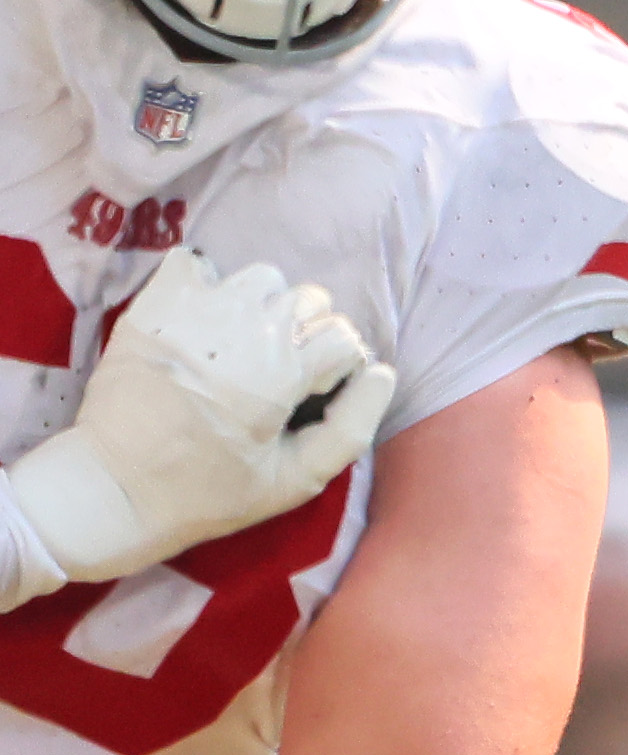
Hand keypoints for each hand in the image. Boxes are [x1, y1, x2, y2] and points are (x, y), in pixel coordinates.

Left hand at [7, 247, 394, 582]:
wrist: (118, 485)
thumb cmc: (214, 491)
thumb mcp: (297, 479)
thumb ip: (351, 427)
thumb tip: (382, 373)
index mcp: (279, 375)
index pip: (343, 338)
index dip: (337, 369)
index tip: (311, 397)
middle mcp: (240, 330)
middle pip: (308, 299)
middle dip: (306, 333)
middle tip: (279, 373)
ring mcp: (193, 311)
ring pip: (260, 277)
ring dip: (264, 305)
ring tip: (244, 344)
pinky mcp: (153, 304)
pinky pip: (195, 264)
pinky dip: (208, 285)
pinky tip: (204, 323)